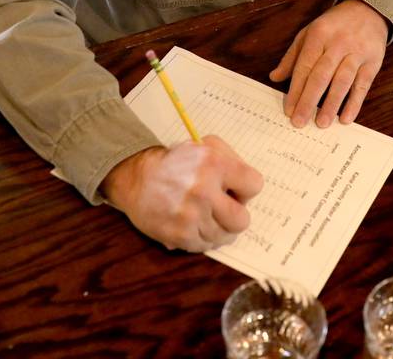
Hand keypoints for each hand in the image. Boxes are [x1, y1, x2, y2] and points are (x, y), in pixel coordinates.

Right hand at [101, 138, 263, 251]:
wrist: (138, 179)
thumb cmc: (177, 163)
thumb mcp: (206, 146)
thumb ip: (233, 160)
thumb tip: (247, 188)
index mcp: (214, 164)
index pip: (254, 185)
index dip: (245, 188)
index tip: (234, 189)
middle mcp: (203, 191)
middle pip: (242, 220)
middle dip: (236, 214)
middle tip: (222, 207)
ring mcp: (190, 216)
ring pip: (226, 236)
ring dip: (219, 227)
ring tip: (206, 215)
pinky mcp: (180, 236)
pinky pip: (207, 246)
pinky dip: (204, 237)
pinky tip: (195, 224)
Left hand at [269, 0, 388, 127]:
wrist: (368, 10)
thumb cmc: (334, 26)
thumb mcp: (309, 33)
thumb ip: (292, 57)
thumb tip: (274, 77)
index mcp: (318, 36)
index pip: (304, 67)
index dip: (295, 90)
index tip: (289, 110)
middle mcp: (338, 44)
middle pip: (321, 75)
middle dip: (309, 100)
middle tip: (300, 122)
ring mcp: (357, 53)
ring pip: (342, 81)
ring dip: (331, 104)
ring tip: (322, 123)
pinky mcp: (373, 62)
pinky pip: (362, 85)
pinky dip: (354, 103)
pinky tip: (346, 118)